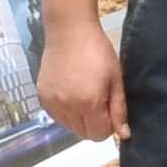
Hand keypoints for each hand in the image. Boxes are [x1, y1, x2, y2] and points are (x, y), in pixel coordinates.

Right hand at [38, 15, 122, 144]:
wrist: (69, 31)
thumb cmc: (98, 51)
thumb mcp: (115, 79)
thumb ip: (119, 109)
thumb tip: (124, 135)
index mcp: (89, 103)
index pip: (100, 135)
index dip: (108, 126)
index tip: (109, 110)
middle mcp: (68, 107)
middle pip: (84, 134)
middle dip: (94, 124)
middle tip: (98, 101)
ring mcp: (52, 103)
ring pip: (70, 127)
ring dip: (79, 119)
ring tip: (83, 95)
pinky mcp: (43, 97)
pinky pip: (57, 117)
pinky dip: (65, 112)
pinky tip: (70, 93)